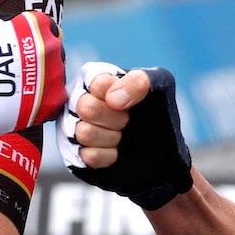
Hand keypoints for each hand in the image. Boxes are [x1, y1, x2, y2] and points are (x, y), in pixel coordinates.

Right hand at [0, 9, 65, 140]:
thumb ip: (10, 20)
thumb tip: (16, 22)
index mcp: (37, 24)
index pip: (50, 29)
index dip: (38, 40)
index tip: (27, 51)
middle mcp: (51, 45)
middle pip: (55, 52)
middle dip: (42, 60)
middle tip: (21, 70)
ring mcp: (56, 73)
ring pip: (57, 74)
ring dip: (44, 79)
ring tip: (20, 87)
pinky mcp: (55, 99)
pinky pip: (56, 97)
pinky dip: (44, 100)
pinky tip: (26, 100)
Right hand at [60, 63, 193, 207]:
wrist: (162, 151)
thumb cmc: (156, 112)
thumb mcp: (160, 86)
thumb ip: (139, 80)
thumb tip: (113, 98)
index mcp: (94, 78)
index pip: (98, 83)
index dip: (120, 95)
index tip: (129, 102)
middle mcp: (77, 100)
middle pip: (86, 107)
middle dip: (116, 118)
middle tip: (126, 121)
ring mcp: (72, 127)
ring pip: (84, 133)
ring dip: (112, 137)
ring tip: (120, 135)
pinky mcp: (74, 154)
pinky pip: (89, 156)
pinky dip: (109, 156)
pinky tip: (114, 151)